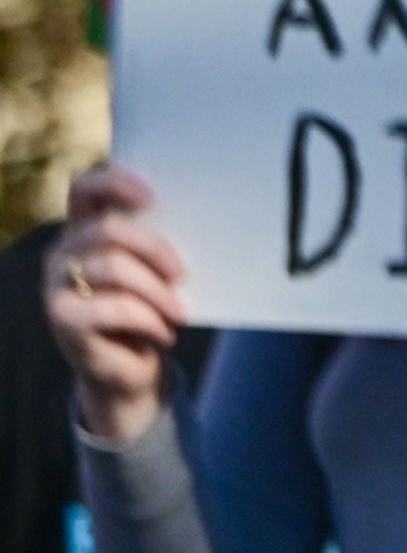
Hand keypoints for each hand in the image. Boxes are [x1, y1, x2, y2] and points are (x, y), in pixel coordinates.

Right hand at [47, 167, 184, 445]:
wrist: (130, 370)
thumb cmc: (149, 312)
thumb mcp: (155, 274)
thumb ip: (157, 248)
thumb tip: (203, 225)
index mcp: (86, 230)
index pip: (85, 188)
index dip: (114, 183)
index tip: (151, 197)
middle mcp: (64, 251)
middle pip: (106, 228)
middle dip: (153, 248)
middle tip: (183, 273)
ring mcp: (57, 284)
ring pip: (113, 268)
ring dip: (158, 292)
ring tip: (180, 312)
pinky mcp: (63, 317)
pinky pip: (113, 307)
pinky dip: (149, 320)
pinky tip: (165, 334)